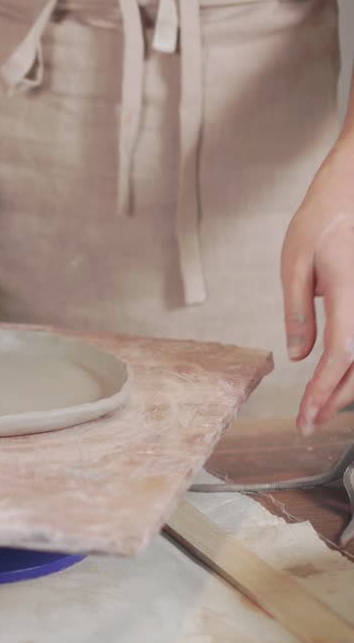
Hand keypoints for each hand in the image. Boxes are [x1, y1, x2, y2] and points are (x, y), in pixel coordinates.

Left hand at [282, 140, 353, 433]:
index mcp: (351, 294)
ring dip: (349, 388)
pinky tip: (339, 378)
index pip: (340, 355)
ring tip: (320, 406)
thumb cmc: (324, 220)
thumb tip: (300, 356)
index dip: (323, 391)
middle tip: (308, 422)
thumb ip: (297, 312)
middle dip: (335, 400)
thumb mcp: (294, 262)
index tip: (305, 416)